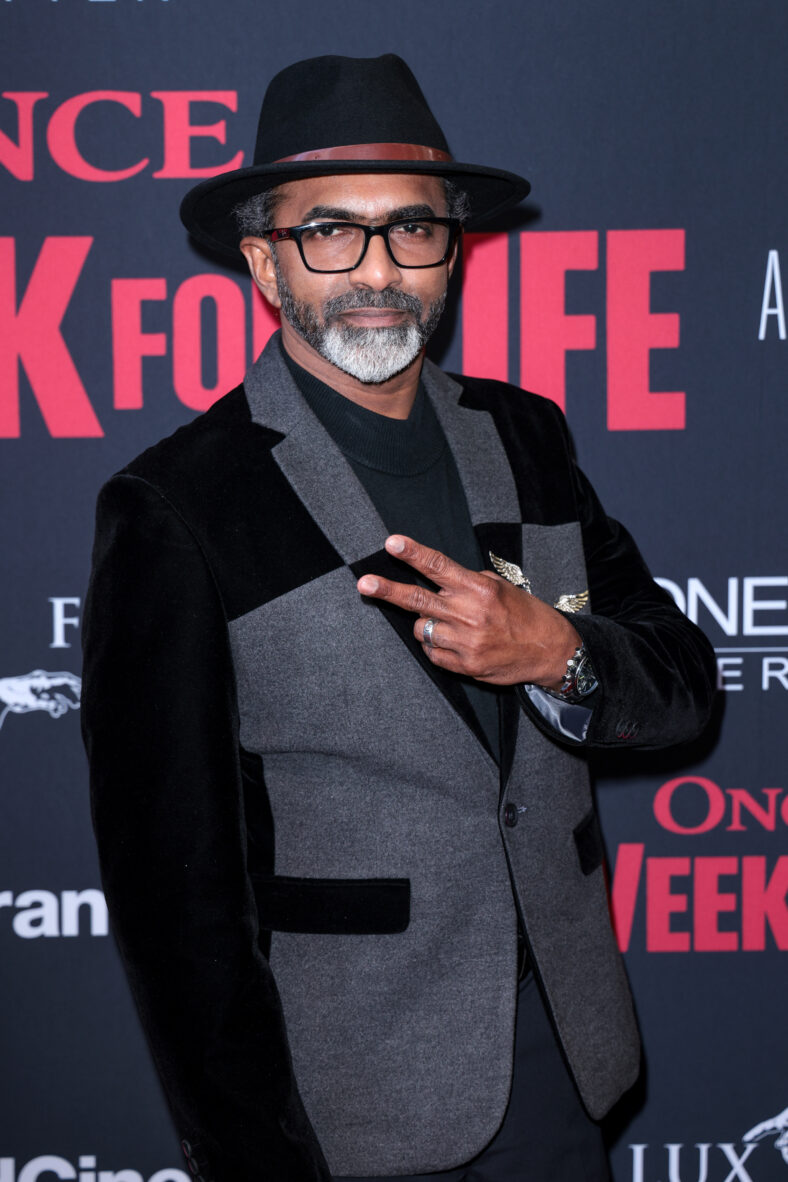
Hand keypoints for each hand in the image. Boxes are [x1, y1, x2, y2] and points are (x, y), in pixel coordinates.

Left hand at [356, 535, 580, 686]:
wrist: (550, 651)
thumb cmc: (524, 614)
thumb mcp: (502, 587)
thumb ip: (469, 582)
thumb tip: (438, 579)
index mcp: (478, 589)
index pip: (438, 566)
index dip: (412, 553)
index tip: (391, 543)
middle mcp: (469, 614)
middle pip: (417, 599)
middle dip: (387, 590)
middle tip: (364, 583)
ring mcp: (465, 643)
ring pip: (421, 629)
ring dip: (426, 623)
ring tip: (448, 623)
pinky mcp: (465, 666)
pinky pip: (432, 653)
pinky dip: (436, 645)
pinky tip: (454, 642)